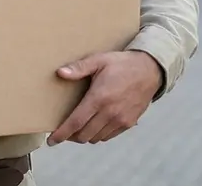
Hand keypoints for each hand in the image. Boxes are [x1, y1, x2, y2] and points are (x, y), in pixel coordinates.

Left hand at [47, 50, 162, 145]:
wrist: (150, 70)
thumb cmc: (121, 64)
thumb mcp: (99, 60)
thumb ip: (78, 68)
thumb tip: (60, 73)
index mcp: (99, 98)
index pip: (75, 122)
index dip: (62, 134)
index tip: (51, 140)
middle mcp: (110, 113)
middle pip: (84, 134)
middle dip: (70, 136)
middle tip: (63, 130)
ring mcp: (121, 120)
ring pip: (96, 138)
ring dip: (84, 136)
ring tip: (77, 128)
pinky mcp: (129, 123)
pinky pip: (108, 136)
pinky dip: (98, 135)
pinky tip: (94, 126)